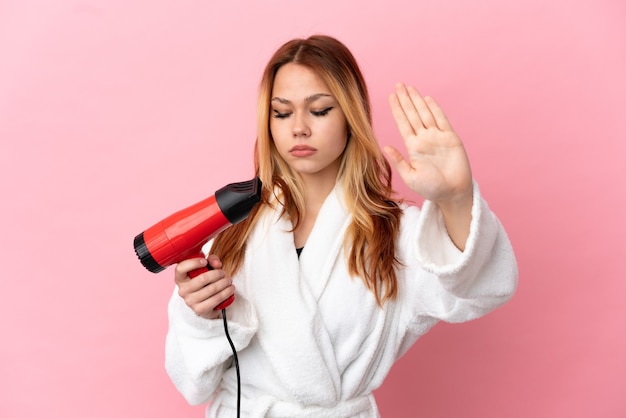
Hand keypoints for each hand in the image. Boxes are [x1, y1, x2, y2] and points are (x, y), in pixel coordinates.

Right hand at [174, 255, 234, 319]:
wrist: (205, 302)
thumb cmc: (204, 280)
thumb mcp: (206, 267)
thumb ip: (211, 260)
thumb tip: (217, 264)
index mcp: (180, 278)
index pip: (181, 268)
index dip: (193, 263)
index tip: (205, 261)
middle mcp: (183, 290)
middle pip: (202, 278)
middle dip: (217, 274)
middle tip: (223, 273)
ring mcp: (190, 301)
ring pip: (212, 289)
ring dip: (224, 283)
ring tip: (229, 280)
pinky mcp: (200, 309)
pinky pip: (216, 299)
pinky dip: (226, 293)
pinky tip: (230, 289)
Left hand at [384, 83, 472, 205]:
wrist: (452, 193)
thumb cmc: (431, 188)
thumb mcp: (410, 176)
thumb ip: (398, 161)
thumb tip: (385, 146)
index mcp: (412, 147)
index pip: (403, 123)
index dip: (397, 109)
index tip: (390, 96)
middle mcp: (424, 139)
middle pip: (413, 114)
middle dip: (405, 100)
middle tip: (398, 84)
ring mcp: (437, 137)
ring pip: (425, 114)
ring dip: (417, 100)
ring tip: (409, 88)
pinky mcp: (451, 138)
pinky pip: (442, 120)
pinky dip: (435, 109)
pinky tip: (427, 98)